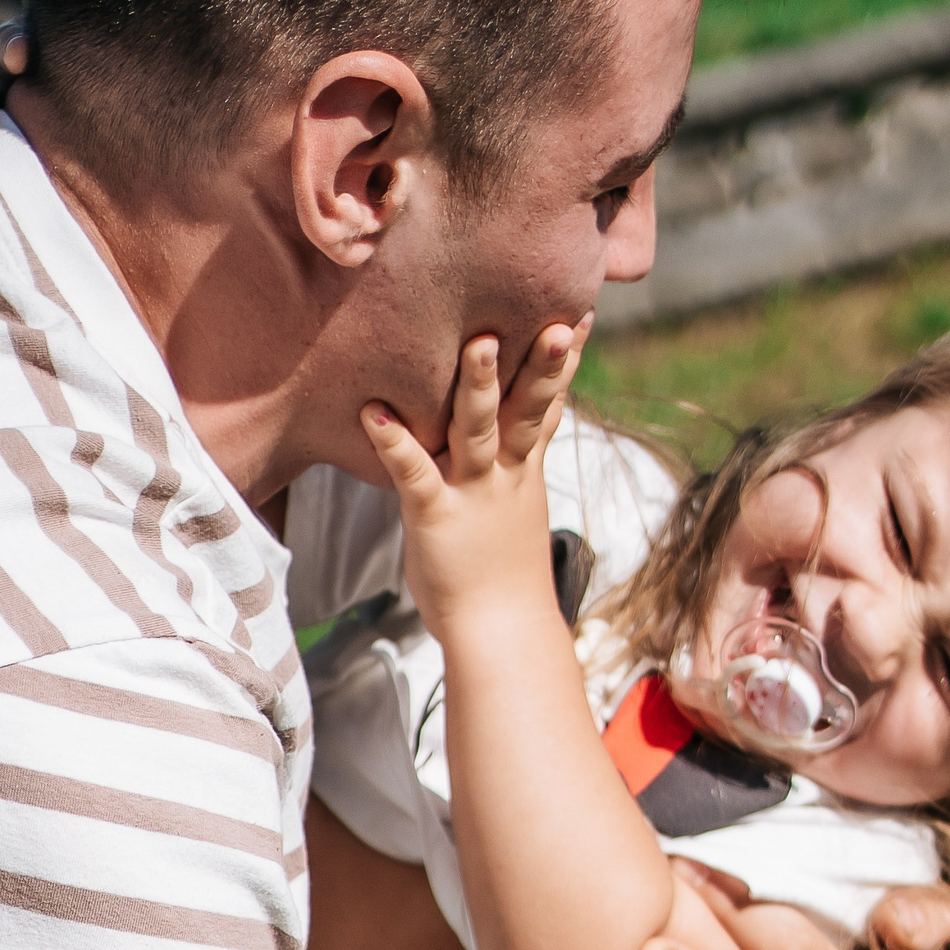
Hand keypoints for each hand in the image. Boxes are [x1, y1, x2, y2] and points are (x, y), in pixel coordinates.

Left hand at [362, 320, 589, 641]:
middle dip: (541, 363)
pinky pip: (414, 474)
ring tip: (475, 342)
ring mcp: (472, 493)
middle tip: (552, 318)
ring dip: (478, 387)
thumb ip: (510, 466)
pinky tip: (372, 412)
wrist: (500, 635)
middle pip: (528, 409)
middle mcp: (504, 474)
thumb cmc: (502, 576)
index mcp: (523, 470)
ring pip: (480, 431)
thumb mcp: (514, 511)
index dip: (564, 362)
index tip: (577, 314)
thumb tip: (511, 439)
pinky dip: (394, 443)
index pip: (548, 405)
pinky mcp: (435, 516)